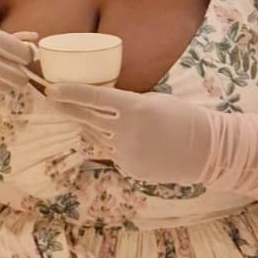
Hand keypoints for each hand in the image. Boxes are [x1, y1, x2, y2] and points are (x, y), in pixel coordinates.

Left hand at [44, 83, 209, 183]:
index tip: (51, 88)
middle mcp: (127, 131)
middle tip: (51, 98)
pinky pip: (110, 152)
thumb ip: (126, 104)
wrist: (206, 150)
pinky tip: (114, 137)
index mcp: (135, 108)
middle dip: (67, 108)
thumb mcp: (154, 101)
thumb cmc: (183, 117)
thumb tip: (102, 104)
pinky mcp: (129, 168)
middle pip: (87, 117)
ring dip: (87, 126)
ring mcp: (127, 153)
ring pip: (96, 137)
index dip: (70, 93)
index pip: (94, 97)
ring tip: (81, 116)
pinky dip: (108, 143)